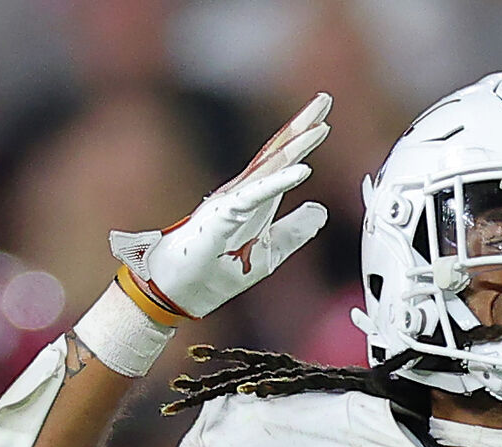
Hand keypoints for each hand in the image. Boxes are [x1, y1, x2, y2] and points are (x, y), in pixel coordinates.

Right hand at [110, 94, 330, 321]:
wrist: (177, 291)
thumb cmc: (214, 270)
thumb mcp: (269, 253)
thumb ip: (294, 231)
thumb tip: (320, 209)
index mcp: (253, 201)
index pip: (280, 163)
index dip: (302, 140)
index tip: (324, 119)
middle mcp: (242, 195)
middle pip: (275, 154)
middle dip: (300, 127)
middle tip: (324, 100)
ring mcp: (230, 204)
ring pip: (267, 169)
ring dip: (294, 147)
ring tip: (320, 126)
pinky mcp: (222, 219)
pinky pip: (255, 197)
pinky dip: (279, 183)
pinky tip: (302, 171)